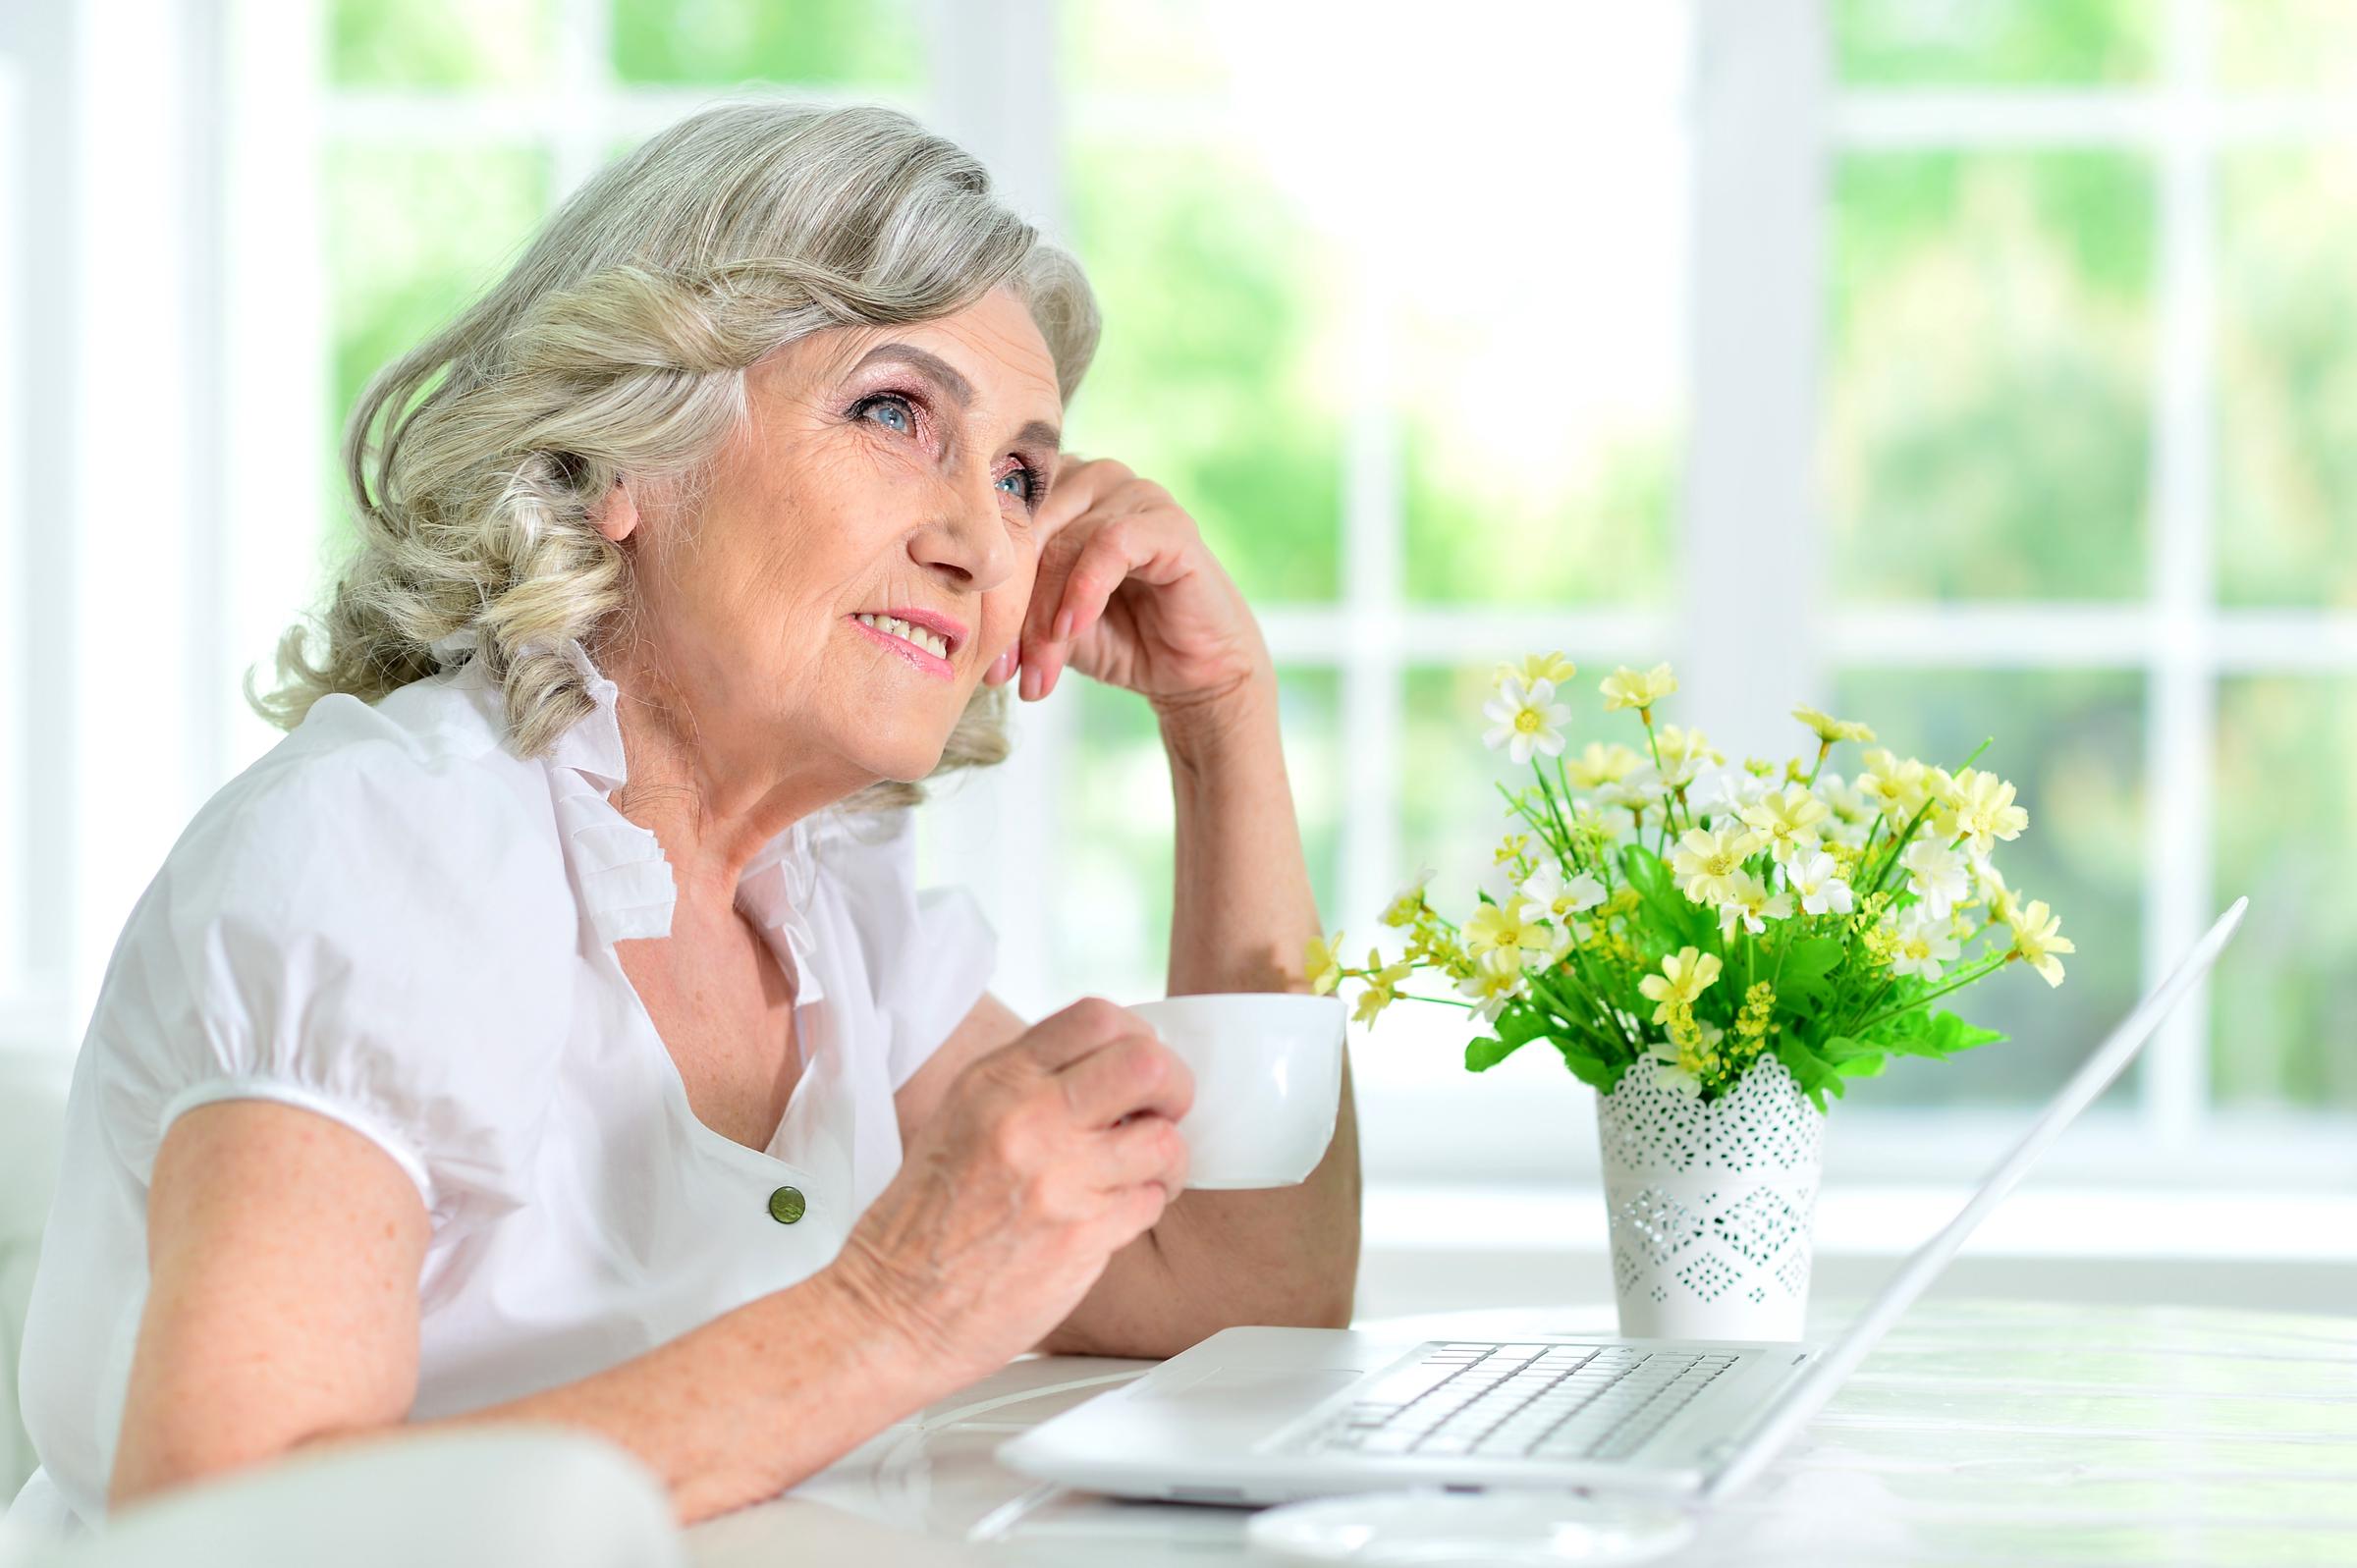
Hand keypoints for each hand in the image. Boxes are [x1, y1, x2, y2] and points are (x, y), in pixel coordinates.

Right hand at [828, 997, 1193, 1386]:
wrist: (891, 1309)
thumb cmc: (921, 1224)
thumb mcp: (960, 1120)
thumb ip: (1027, 1087)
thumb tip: (1105, 1071)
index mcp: (995, 1081)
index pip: (1096, 1017)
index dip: (1137, 1039)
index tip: (1136, 1072)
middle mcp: (1028, 1119)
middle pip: (1147, 1063)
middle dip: (1174, 1087)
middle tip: (1162, 1114)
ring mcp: (1057, 1178)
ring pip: (1163, 1140)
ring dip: (1167, 1159)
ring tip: (1143, 1175)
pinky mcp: (1080, 1236)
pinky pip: (1150, 1202)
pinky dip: (1145, 1207)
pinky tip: (1115, 1216)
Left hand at [986, 457, 1270, 721]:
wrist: (1187, 671)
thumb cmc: (1113, 637)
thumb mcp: (1044, 622)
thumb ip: (1008, 605)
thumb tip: (955, 618)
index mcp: (1052, 488)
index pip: (996, 521)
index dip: (980, 586)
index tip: (974, 650)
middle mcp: (1090, 477)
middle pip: (1024, 531)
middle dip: (1009, 609)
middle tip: (1002, 670)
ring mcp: (1133, 492)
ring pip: (1062, 545)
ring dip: (1045, 617)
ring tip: (1039, 670)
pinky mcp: (1169, 523)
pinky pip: (1111, 545)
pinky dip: (1084, 591)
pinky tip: (1073, 630)